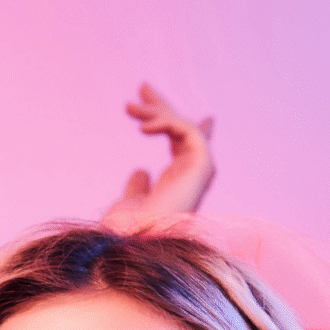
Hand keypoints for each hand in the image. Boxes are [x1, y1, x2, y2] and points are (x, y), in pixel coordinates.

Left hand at [102, 83, 216, 231]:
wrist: (131, 242)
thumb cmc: (126, 231)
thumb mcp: (129, 203)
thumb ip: (138, 187)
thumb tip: (140, 170)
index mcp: (177, 185)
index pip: (181, 147)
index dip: (172, 124)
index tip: (159, 105)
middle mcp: (192, 178)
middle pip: (182, 132)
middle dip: (163, 107)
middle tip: (142, 87)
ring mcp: (199, 173)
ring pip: (184, 128)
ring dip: (157, 113)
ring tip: (128, 108)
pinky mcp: (202, 167)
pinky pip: (188, 132)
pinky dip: (167, 124)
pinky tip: (142, 127)